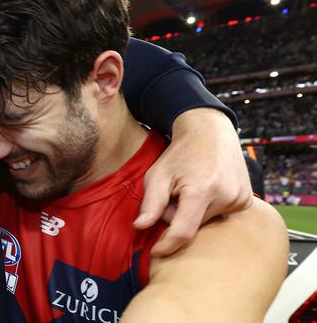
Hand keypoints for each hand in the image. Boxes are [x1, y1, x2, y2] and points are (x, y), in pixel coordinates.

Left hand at [134, 108, 251, 255]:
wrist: (210, 133)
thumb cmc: (180, 154)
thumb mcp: (158, 175)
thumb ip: (150, 203)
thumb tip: (140, 227)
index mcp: (201, 190)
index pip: (183, 231)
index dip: (167, 245)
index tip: (156, 252)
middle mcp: (226, 196)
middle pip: (193, 226)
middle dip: (177, 216)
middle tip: (175, 194)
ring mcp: (240, 198)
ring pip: (206, 222)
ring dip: (193, 212)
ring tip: (192, 188)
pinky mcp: (246, 200)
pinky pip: (219, 216)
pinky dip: (207, 209)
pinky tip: (206, 190)